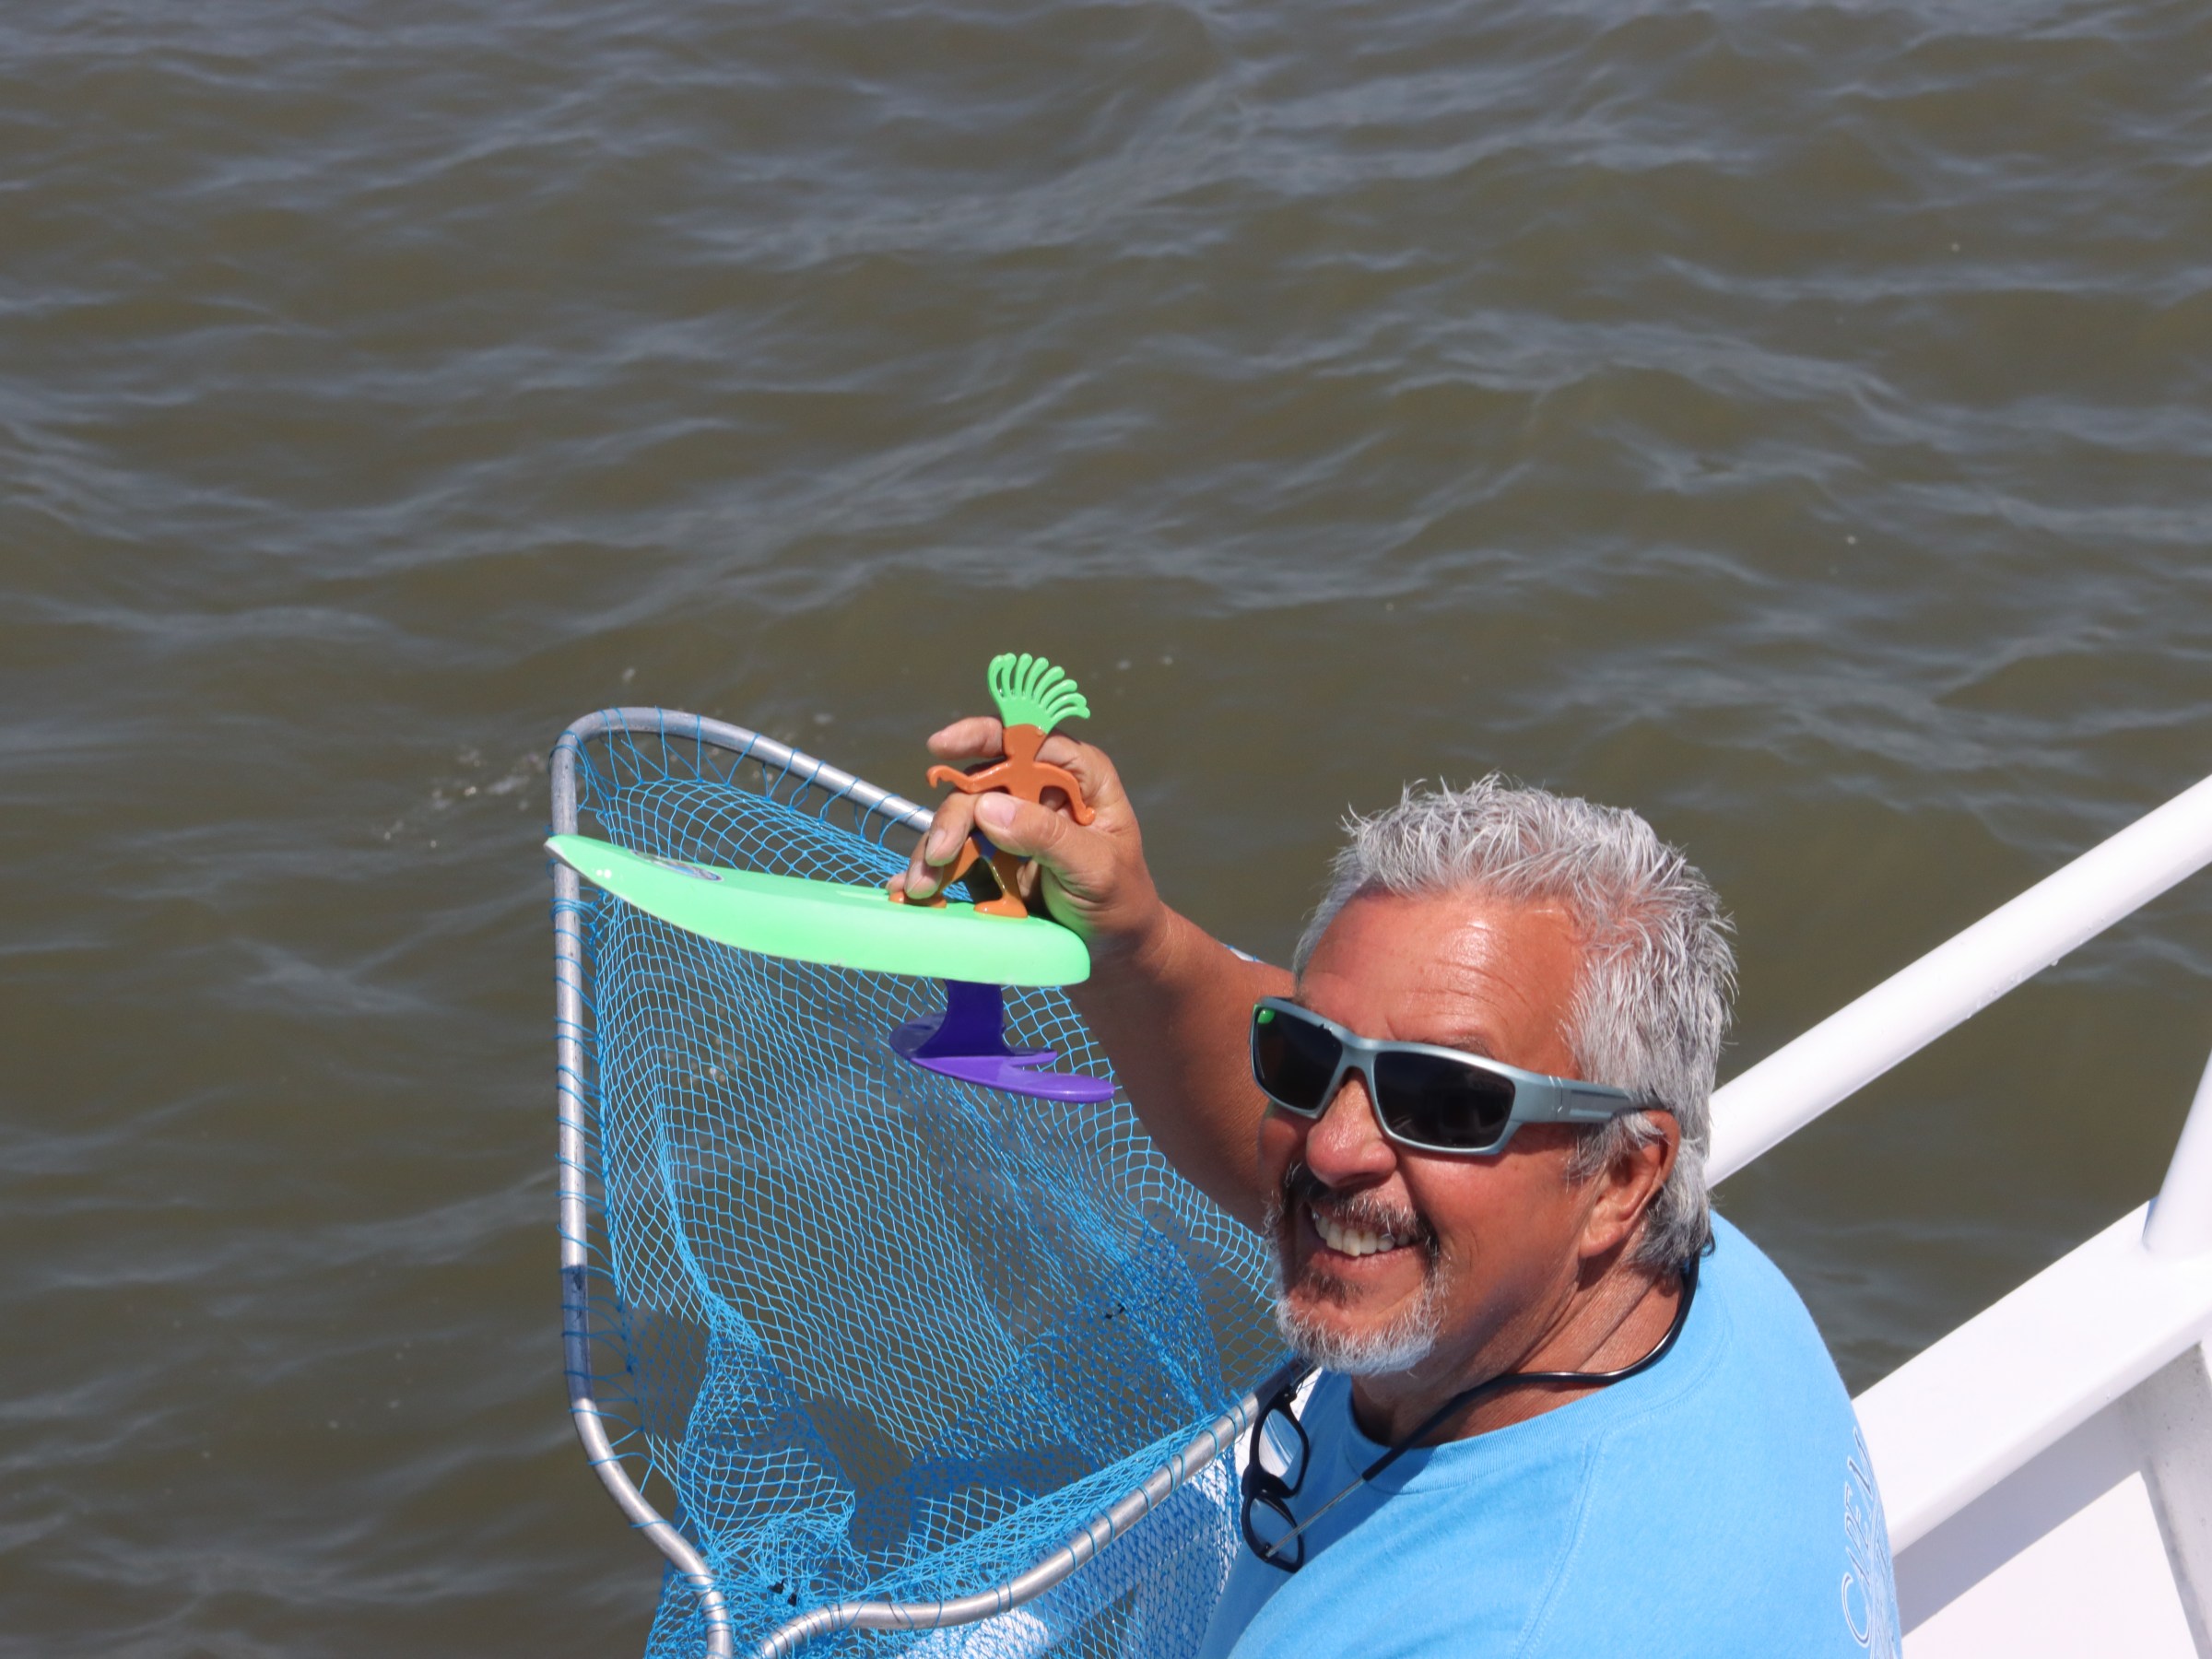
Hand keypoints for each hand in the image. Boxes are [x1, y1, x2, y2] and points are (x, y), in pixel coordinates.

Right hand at [892, 717, 1167, 961]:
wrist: (1112, 951)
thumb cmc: (1120, 900)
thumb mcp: (1095, 867)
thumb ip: (1047, 836)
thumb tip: (988, 807)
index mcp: (1078, 776)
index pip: (1028, 738)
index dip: (984, 734)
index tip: (943, 745)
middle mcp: (1040, 789)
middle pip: (982, 781)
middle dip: (953, 816)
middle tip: (938, 855)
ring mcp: (1012, 822)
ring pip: (960, 818)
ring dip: (935, 849)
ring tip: (921, 887)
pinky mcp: (992, 857)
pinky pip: (955, 854)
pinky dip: (932, 870)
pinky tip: (913, 888)